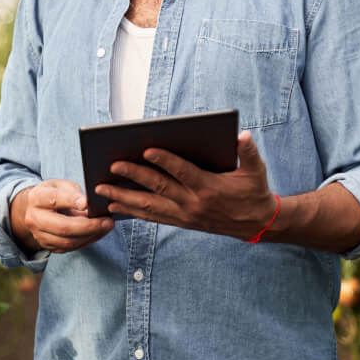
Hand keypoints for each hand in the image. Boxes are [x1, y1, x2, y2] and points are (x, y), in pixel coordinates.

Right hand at [10, 179, 114, 253]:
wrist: (35, 209)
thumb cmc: (52, 193)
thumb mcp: (60, 185)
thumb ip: (72, 192)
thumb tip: (86, 203)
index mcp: (36, 198)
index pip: (54, 200)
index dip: (71, 201)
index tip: (88, 203)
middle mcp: (34, 219)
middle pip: (62, 227)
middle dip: (88, 226)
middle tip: (107, 222)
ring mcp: (40, 235)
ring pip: (68, 242)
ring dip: (90, 236)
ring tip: (106, 227)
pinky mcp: (48, 246)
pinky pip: (70, 248)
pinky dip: (87, 241)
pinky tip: (98, 233)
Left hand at [95, 130, 277, 239]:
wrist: (257, 224)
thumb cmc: (254, 191)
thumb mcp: (257, 170)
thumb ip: (249, 152)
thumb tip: (242, 135)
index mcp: (209, 187)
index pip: (182, 172)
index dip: (164, 160)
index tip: (146, 150)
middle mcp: (193, 203)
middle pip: (158, 188)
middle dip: (133, 176)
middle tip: (112, 166)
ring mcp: (185, 215)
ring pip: (149, 206)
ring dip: (124, 199)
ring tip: (102, 191)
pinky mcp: (182, 222)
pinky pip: (153, 217)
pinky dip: (133, 212)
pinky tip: (115, 206)